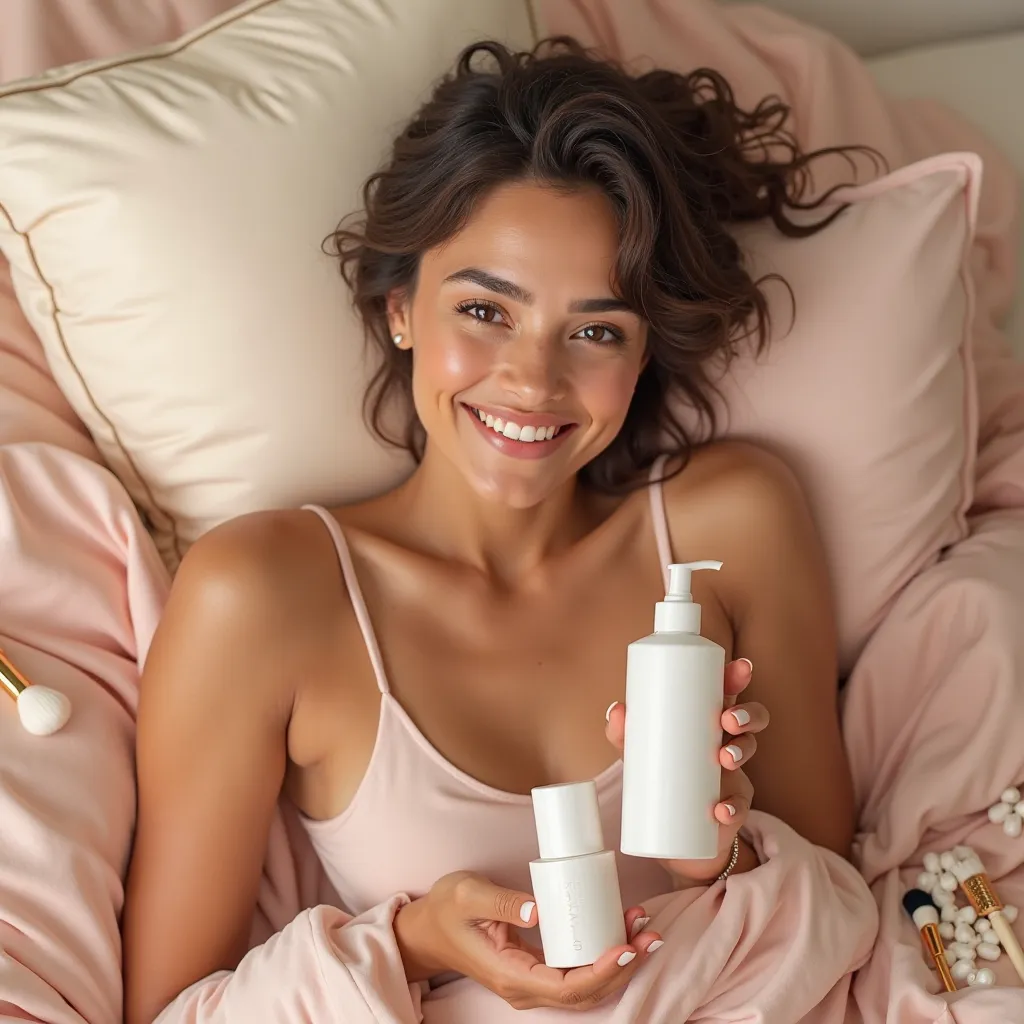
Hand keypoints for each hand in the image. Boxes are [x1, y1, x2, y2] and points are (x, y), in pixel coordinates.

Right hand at [394, 871, 662, 1009]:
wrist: (424, 929)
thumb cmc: (444, 910)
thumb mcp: (467, 896)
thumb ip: (501, 903)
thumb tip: (538, 910)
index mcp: (510, 976)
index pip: (567, 988)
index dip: (601, 972)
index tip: (626, 946)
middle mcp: (525, 988)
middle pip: (585, 993)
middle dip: (622, 967)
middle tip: (650, 934)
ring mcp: (531, 983)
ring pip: (584, 987)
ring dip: (618, 962)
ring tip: (643, 930)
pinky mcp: (535, 971)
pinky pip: (575, 973)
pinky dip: (602, 956)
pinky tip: (619, 932)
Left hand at [605, 657, 767, 887]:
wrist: (671, 832)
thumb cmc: (657, 774)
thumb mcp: (637, 751)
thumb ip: (623, 732)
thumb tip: (617, 711)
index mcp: (705, 718)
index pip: (727, 691)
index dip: (737, 676)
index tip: (740, 668)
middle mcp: (726, 740)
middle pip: (750, 717)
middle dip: (746, 713)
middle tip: (726, 720)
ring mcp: (734, 772)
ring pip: (750, 750)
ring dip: (742, 750)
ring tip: (724, 758)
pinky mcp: (733, 806)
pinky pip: (741, 804)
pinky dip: (733, 807)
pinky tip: (721, 810)